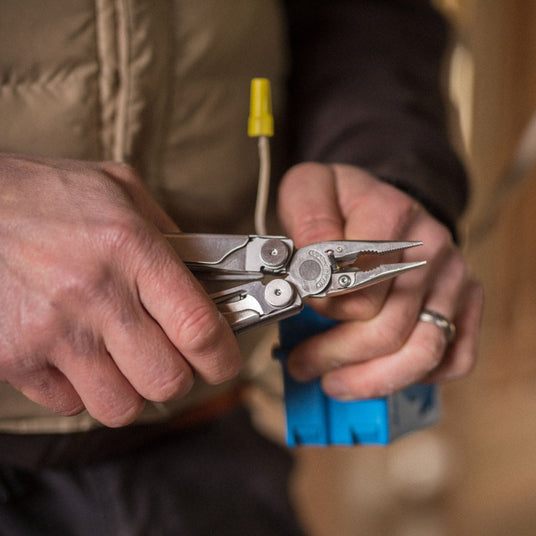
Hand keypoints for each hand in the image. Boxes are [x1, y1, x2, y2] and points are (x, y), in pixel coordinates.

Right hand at [0, 154, 240, 425]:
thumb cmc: (44, 194)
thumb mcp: (119, 188)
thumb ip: (168, 232)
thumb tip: (204, 273)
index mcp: (131, 249)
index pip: (199, 328)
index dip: (223, 358)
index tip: (224, 362)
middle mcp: (95, 295)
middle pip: (167, 380)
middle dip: (177, 377)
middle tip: (168, 357)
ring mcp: (52, 333)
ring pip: (120, 406)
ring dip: (131, 390)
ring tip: (121, 361)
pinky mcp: (13, 359)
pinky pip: (68, 405)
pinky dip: (80, 390)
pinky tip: (73, 357)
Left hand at [277, 162, 482, 398]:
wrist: (386, 202)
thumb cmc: (344, 203)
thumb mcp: (311, 188)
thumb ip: (307, 218)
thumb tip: (315, 267)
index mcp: (391, 215)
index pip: (358, 284)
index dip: (322, 306)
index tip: (301, 309)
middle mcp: (432, 248)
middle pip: (387, 327)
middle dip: (335, 355)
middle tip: (302, 362)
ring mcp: (453, 279)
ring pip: (422, 353)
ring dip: (369, 379)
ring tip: (333, 383)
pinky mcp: (466, 303)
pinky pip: (453, 359)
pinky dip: (413, 377)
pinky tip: (378, 372)